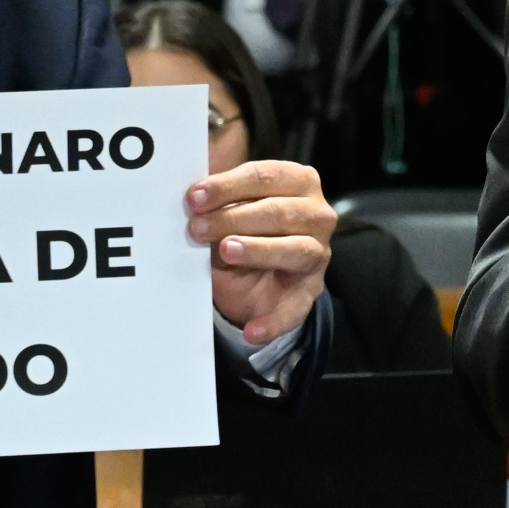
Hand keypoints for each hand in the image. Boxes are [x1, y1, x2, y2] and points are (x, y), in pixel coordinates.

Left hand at [188, 159, 332, 345]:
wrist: (259, 274)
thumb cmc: (244, 227)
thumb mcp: (231, 207)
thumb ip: (217, 198)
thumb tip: (190, 194)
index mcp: (297, 182)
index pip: (264, 176)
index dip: (228, 186)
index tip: (195, 197)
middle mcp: (316, 215)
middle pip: (279, 211)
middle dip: (234, 217)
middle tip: (198, 227)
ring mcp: (317, 254)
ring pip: (295, 249)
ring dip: (258, 250)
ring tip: (226, 251)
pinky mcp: (309, 291)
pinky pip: (295, 309)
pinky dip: (273, 322)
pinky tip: (251, 331)